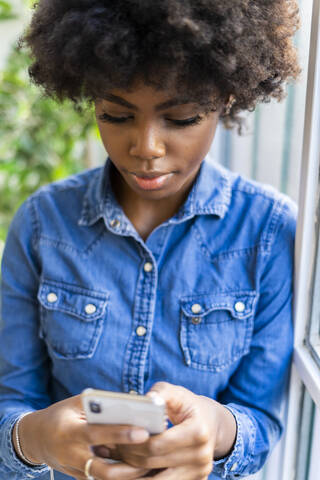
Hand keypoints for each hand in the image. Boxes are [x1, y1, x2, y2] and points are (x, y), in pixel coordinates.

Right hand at [13, 395, 150, 479]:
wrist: (36, 438)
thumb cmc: (62, 414)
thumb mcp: (76, 404)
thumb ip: (98, 405)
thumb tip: (130, 405)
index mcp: (69, 431)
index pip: (97, 434)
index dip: (120, 434)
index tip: (143, 432)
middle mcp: (71, 455)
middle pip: (102, 468)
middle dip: (129, 466)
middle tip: (152, 457)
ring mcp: (74, 470)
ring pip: (104, 479)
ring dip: (128, 476)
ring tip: (150, 466)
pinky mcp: (79, 478)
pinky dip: (121, 477)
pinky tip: (139, 470)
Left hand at [116, 382, 236, 479]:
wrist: (212, 424)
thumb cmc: (189, 405)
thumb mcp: (177, 393)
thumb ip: (160, 393)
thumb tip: (145, 400)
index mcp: (198, 432)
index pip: (157, 444)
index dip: (133, 442)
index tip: (112, 438)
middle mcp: (202, 457)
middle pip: (153, 463)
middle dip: (127, 457)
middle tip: (105, 450)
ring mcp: (199, 473)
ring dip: (131, 474)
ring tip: (112, 463)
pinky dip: (144, 479)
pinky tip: (128, 471)